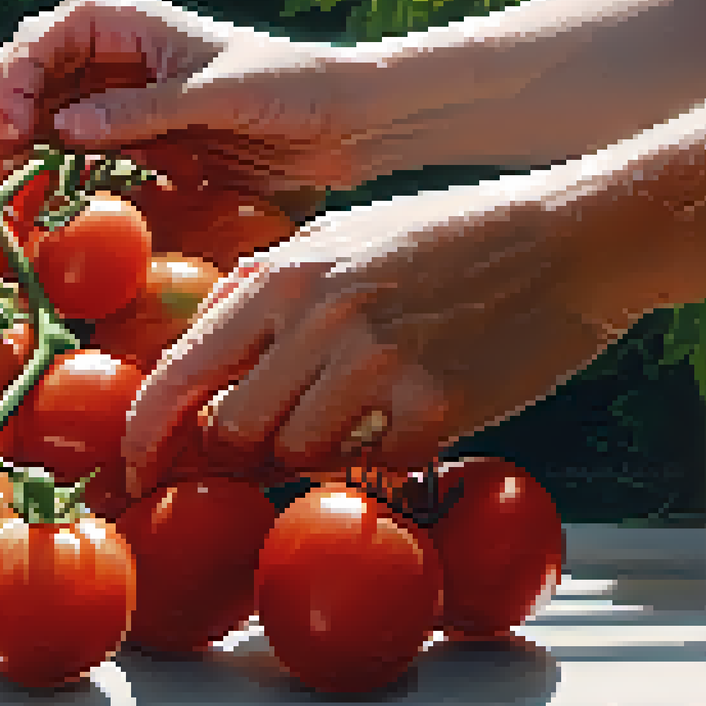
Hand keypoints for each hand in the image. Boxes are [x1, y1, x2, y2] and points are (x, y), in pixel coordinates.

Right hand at [0, 0, 450, 214]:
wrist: (345, 123)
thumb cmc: (291, 86)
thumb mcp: (216, 94)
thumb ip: (141, 111)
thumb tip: (64, 129)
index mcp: (131, 23)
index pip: (48, 35)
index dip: (19, 73)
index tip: (17, 124)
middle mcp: (115, 58)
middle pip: (30, 72)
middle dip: (3, 108)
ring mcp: (121, 102)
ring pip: (44, 115)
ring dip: (22, 146)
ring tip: (9, 183)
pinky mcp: (135, 143)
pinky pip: (77, 153)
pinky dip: (55, 172)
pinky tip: (43, 194)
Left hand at [118, 177, 632, 496]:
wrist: (567, 240)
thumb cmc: (442, 239)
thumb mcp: (333, 236)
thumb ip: (256, 289)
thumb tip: (194, 351)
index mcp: (281, 275)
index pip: (180, 371)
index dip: (146, 434)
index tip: (137, 469)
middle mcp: (317, 317)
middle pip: (230, 430)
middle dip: (236, 455)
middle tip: (262, 453)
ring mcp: (376, 362)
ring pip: (296, 456)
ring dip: (313, 455)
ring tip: (354, 416)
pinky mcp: (434, 405)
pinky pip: (374, 467)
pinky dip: (382, 459)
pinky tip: (408, 419)